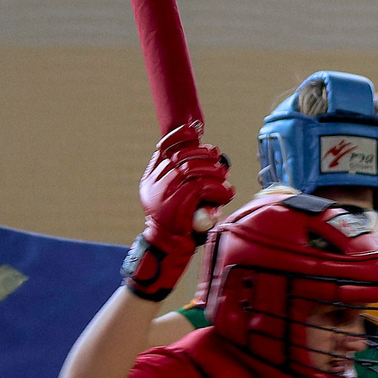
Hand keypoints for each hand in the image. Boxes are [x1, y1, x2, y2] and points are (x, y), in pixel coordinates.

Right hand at [131, 122, 232, 297]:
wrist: (168, 248)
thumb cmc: (180, 221)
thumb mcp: (179, 195)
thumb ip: (185, 178)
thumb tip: (208, 152)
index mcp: (152, 178)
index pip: (164, 148)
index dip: (180, 135)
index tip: (195, 129)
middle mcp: (154, 184)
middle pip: (182, 156)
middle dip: (204, 153)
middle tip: (217, 157)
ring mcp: (162, 194)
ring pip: (192, 169)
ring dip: (213, 171)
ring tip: (224, 178)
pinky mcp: (175, 206)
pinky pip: (200, 187)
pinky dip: (217, 188)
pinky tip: (226, 193)